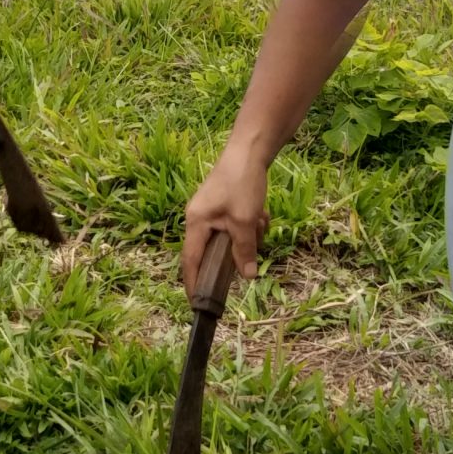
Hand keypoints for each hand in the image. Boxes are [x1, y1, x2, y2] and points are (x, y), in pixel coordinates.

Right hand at [183, 151, 269, 298]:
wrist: (251, 149)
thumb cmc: (242, 183)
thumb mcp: (245, 220)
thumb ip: (244, 250)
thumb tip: (247, 277)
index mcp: (196, 223)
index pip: (190, 261)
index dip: (194, 283)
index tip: (199, 304)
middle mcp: (199, 218)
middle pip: (214, 250)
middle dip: (237, 250)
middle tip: (253, 242)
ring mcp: (212, 211)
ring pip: (231, 238)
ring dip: (250, 234)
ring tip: (260, 219)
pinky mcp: (225, 205)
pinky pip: (237, 225)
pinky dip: (251, 223)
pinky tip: (262, 211)